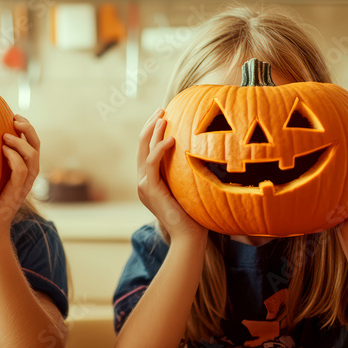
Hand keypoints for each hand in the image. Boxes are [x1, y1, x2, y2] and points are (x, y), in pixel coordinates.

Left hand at [0, 115, 38, 238]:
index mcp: (24, 170)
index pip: (33, 144)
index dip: (27, 128)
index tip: (14, 116)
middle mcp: (28, 176)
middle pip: (37, 146)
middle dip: (28, 129)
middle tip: (15, 119)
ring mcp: (23, 185)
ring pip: (33, 157)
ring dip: (20, 142)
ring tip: (5, 135)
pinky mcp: (15, 193)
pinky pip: (21, 171)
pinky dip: (15, 158)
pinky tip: (3, 150)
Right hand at [137, 109, 205, 241]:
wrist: (189, 237)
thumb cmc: (196, 216)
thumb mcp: (190, 188)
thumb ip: (188, 173)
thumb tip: (205, 154)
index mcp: (151, 181)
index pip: (147, 150)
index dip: (153, 132)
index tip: (164, 116)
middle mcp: (144, 182)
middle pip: (142, 146)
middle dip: (150, 125)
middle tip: (161, 110)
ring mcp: (144, 185)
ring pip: (144, 151)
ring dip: (153, 132)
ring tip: (163, 117)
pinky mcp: (149, 189)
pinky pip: (151, 163)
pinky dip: (160, 149)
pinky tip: (171, 139)